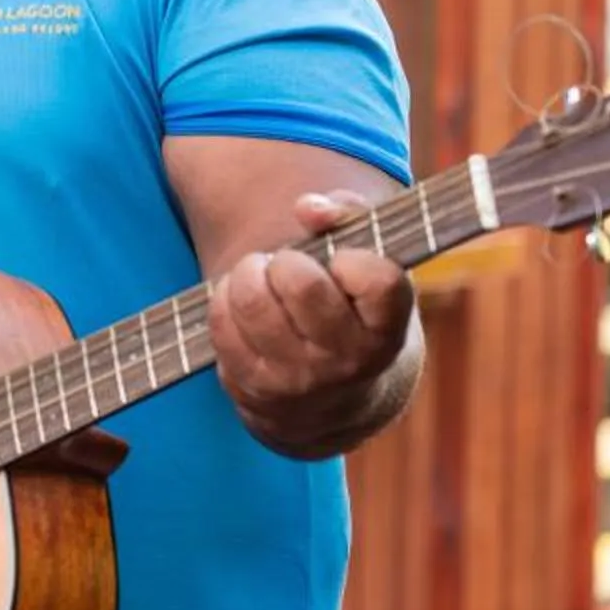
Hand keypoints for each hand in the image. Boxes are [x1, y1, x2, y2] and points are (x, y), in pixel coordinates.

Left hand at [208, 190, 416, 454]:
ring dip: (248, 275)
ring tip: (260, 278)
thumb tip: (307, 208)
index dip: (352, 259)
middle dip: (286, 260)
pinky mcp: (252, 388)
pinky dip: (224, 299)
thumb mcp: (370, 264)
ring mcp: (298, 380)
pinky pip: (221, 324)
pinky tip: (242, 304)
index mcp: (388, 330)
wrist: (336, 401)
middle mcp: (347, 362)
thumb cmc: (353, 310)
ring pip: (251, 300)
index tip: (342, 262)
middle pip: (300, 283)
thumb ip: (349, 215)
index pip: (376, 280)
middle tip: (288, 266)